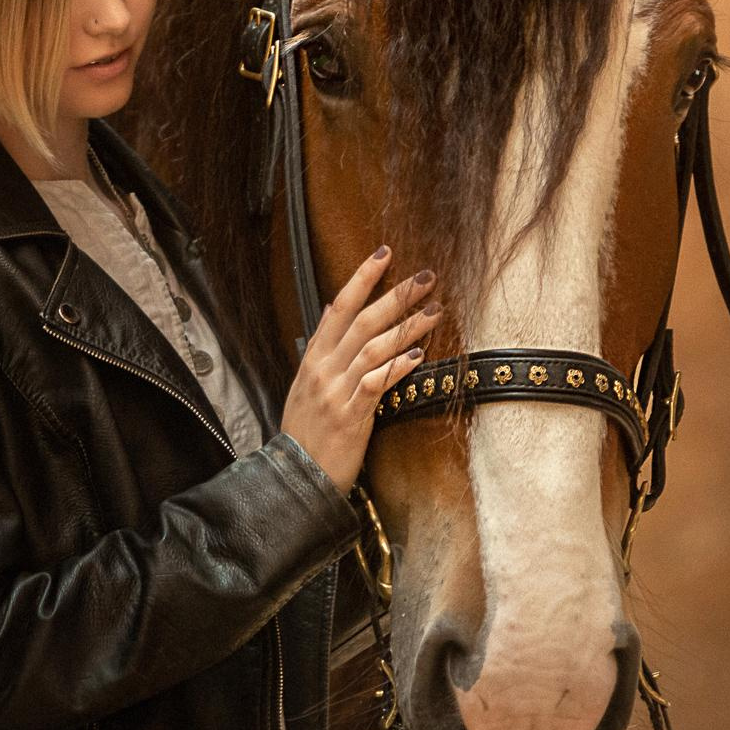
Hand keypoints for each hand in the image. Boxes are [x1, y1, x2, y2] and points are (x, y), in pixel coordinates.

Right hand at [277, 245, 440, 494]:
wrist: (295, 476)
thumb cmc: (306, 432)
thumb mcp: (305, 384)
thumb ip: (320, 347)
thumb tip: (333, 309)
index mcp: (313, 358)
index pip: (339, 307)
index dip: (361, 278)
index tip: (384, 253)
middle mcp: (323, 369)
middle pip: (363, 321)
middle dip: (396, 295)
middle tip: (425, 276)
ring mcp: (336, 391)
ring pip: (375, 348)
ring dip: (407, 327)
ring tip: (434, 311)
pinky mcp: (351, 415)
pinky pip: (377, 383)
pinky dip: (398, 366)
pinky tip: (419, 355)